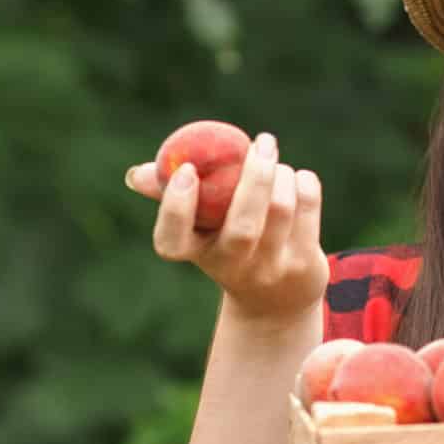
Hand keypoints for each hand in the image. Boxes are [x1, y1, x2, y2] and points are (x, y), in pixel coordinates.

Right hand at [125, 132, 328, 325]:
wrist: (274, 302)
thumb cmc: (227, 246)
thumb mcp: (198, 228)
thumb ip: (170, 196)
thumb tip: (136, 174)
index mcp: (196, 252)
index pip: (171, 241)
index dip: (175, 208)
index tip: (186, 171)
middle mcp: (232, 266)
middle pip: (243, 225)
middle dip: (255, 177)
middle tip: (262, 141)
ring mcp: (270, 269)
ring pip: (281, 211)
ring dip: (283, 174)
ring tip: (277, 162)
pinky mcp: (303, 265)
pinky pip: (307, 211)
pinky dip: (304, 183)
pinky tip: (297, 178)